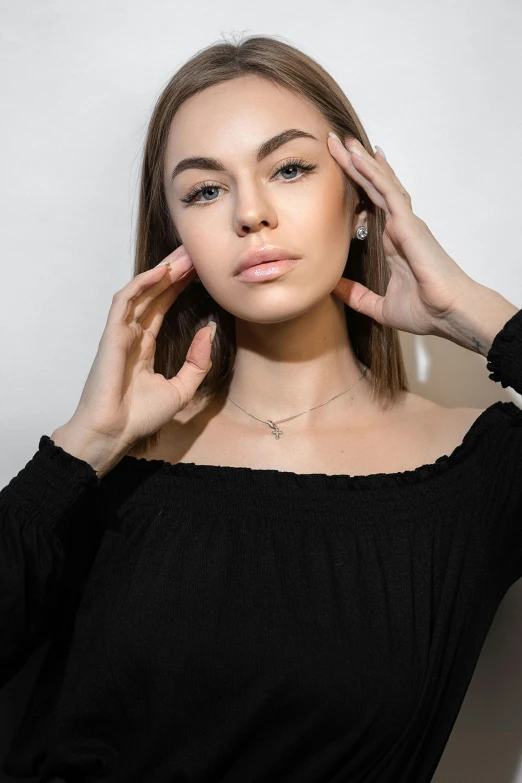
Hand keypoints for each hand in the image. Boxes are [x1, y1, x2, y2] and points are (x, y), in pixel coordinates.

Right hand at [69, 244, 212, 454]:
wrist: (114, 432)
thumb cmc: (140, 416)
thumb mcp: (181, 389)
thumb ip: (197, 362)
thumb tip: (208, 331)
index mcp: (144, 346)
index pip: (162, 307)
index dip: (178, 287)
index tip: (198, 271)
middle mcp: (132, 335)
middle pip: (153, 293)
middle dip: (174, 272)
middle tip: (195, 251)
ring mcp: (120, 333)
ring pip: (141, 292)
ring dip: (162, 272)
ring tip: (184, 255)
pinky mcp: (111, 334)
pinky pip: (125, 301)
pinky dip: (142, 284)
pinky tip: (162, 271)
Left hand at [327, 133, 475, 335]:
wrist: (448, 313)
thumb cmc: (426, 310)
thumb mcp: (379, 306)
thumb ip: (357, 296)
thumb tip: (333, 289)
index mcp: (393, 243)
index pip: (370, 207)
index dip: (357, 188)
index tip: (341, 171)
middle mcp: (399, 227)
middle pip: (374, 188)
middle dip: (354, 165)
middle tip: (335, 143)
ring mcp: (405, 223)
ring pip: (380, 183)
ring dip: (361, 162)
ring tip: (343, 141)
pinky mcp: (409, 223)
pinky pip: (388, 192)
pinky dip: (373, 173)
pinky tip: (359, 158)